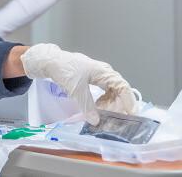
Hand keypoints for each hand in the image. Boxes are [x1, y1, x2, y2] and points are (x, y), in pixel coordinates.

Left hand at [20, 44, 135, 124]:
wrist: (50, 61)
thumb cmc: (64, 70)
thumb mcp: (76, 90)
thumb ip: (87, 106)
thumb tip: (96, 121)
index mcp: (103, 72)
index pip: (123, 87)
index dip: (129, 102)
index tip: (130, 115)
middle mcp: (105, 72)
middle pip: (119, 91)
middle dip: (117, 105)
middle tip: (111, 118)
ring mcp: (100, 75)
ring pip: (112, 92)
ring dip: (110, 104)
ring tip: (102, 112)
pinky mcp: (94, 79)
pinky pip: (105, 92)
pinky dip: (104, 101)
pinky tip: (97, 107)